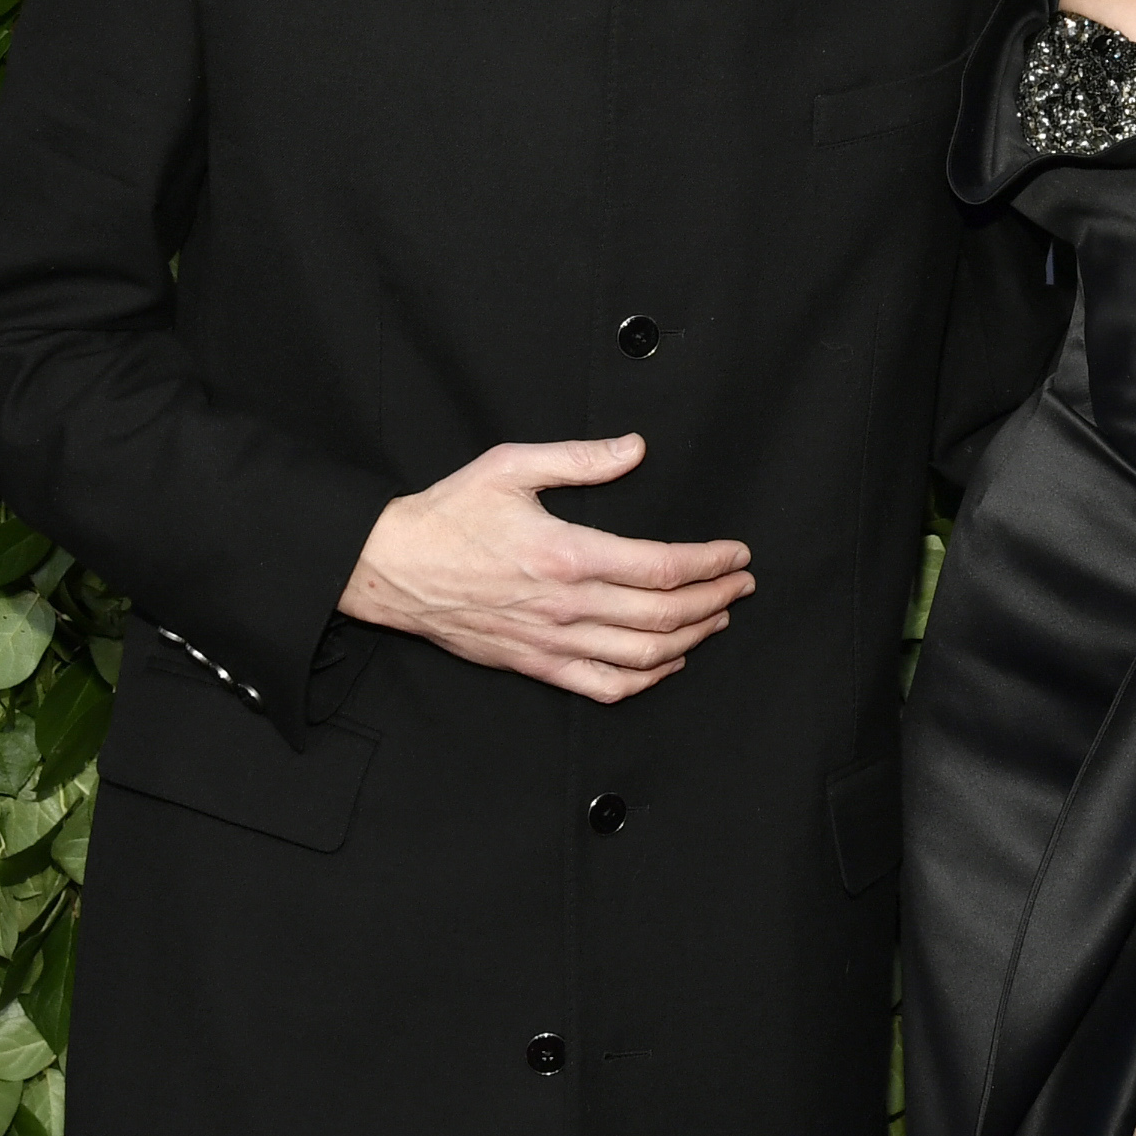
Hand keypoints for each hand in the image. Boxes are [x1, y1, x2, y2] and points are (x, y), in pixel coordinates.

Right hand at [339, 434, 751, 702]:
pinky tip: (668, 662)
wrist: (393, 568)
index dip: (709, 563)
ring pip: (643, 656)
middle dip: (715, 599)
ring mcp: (552, 642)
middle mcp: (565, 605)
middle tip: (742, 585)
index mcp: (566, 553)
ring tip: (717, 618)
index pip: (660, 567)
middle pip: (664, 615)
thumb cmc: (449, 514)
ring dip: (692, 638)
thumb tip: (635, 449)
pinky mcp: (536, 665)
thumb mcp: (511, 466)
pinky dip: (646, 679)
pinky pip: (604, 686)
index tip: (736, 555)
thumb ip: (580, 459)